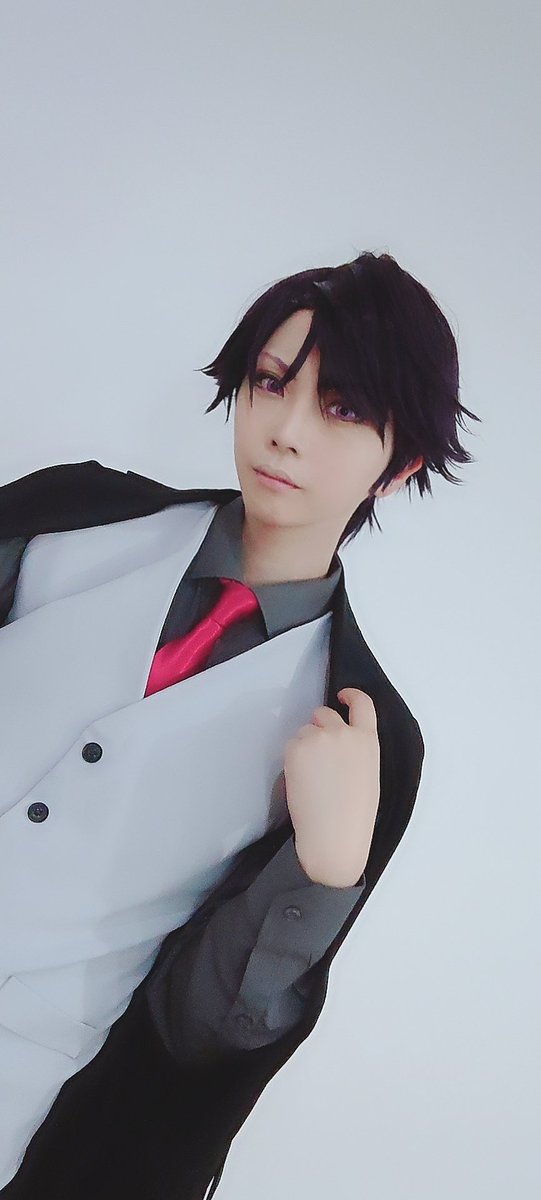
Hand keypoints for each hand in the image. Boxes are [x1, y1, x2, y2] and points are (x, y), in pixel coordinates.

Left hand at [283, 687, 379, 887]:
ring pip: (305, 731)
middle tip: (317, 753)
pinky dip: (293, 759)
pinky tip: (302, 780)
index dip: (351, 695)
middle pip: (324, 713)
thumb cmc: (354, 815)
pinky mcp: (297, 748)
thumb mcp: (368, 775)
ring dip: (305, 746)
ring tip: (312, 777)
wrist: (334, 834)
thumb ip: (356, 750)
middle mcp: (344, 733)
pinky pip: (291, 745)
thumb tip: (339, 744)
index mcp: (368, 741)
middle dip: (318, 726)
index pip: (363, 704)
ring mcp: (319, 738)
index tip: (342, 696)